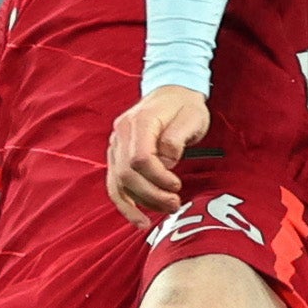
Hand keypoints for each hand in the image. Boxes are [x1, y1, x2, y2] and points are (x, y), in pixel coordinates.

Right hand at [106, 84, 208, 227]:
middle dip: (151, 195)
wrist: (173, 89)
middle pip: (127, 174)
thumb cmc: (185, 105)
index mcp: (140, 121)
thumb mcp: (192, 117)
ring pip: (117, 182)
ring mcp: (116, 143)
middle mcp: (121, 132)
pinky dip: (124, 203)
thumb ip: (176, 140)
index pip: (140, 159)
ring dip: (138, 203)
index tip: (177, 186)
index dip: (158, 178)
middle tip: (174, 204)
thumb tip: (166, 163)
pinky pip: (115, 183)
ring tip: (162, 213)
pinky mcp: (117, 154)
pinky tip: (137, 219)